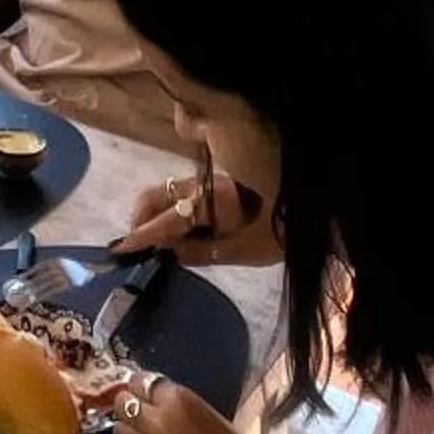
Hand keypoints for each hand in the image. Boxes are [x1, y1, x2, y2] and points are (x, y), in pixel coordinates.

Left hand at [110, 378, 334, 433]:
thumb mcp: (218, 424)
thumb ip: (187, 413)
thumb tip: (166, 409)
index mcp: (182, 401)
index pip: (142, 381)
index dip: (142, 391)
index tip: (144, 398)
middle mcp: (160, 421)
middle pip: (125, 402)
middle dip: (130, 410)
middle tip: (142, 423)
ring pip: (117, 430)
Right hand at [112, 164, 280, 268]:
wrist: (313, 210)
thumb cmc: (282, 232)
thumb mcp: (245, 251)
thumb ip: (203, 252)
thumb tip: (169, 254)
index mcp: (213, 199)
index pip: (168, 219)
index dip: (143, 235)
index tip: (120, 250)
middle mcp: (205, 183)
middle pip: (156, 195)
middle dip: (141, 220)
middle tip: (142, 249)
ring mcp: (208, 180)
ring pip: (166, 193)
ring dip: (155, 216)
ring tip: (160, 245)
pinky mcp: (213, 182)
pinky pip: (181, 195)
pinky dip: (170, 212)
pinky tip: (180, 233)